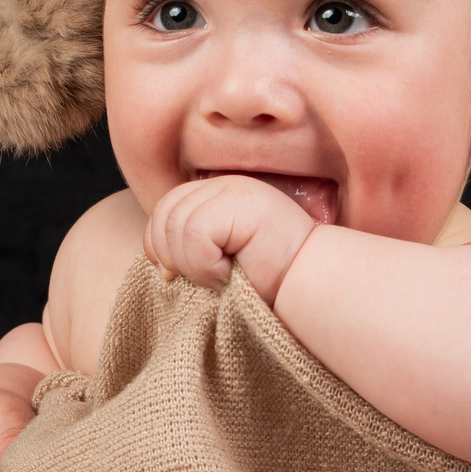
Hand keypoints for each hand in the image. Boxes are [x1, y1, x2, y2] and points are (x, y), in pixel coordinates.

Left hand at [143, 175, 316, 302]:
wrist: (312, 286)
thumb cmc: (269, 281)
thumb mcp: (220, 261)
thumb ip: (189, 249)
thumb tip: (158, 265)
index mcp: (217, 194)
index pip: (164, 210)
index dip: (159, 246)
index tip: (177, 275)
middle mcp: (224, 185)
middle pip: (164, 215)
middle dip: (175, 258)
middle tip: (209, 278)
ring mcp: (233, 190)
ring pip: (176, 226)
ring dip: (194, 266)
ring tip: (225, 277)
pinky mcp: (241, 204)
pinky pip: (194, 234)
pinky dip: (205, 265)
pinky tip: (230, 273)